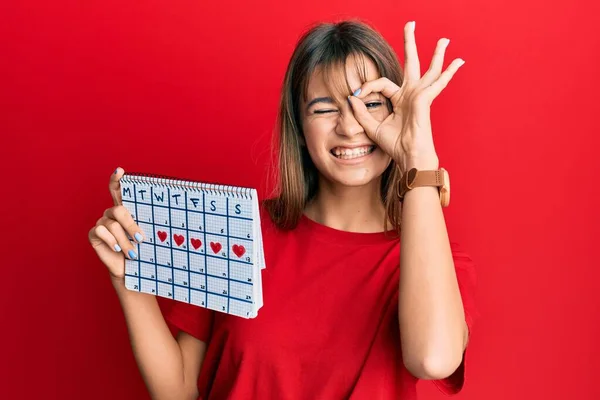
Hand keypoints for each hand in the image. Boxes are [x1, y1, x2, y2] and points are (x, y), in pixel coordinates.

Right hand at [88, 167, 145, 283]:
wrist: (131, 269)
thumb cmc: (143, 250)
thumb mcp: (148, 234)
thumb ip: (149, 222)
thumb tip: (167, 214)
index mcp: (126, 209)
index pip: (118, 190)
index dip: (117, 179)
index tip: (120, 171)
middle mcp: (112, 213)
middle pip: (119, 210)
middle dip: (131, 225)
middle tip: (142, 239)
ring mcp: (101, 222)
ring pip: (113, 225)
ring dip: (125, 241)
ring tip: (132, 253)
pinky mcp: (94, 234)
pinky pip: (101, 232)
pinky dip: (112, 241)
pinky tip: (117, 249)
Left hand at [347, 21, 464, 172]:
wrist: (409, 157)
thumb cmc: (395, 145)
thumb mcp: (372, 127)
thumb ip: (361, 112)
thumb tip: (351, 97)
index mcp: (399, 99)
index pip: (381, 83)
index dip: (367, 86)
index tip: (356, 95)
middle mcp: (411, 94)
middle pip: (411, 63)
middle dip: (410, 43)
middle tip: (411, 24)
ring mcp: (420, 95)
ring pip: (430, 69)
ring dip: (437, 53)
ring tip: (444, 39)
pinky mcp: (425, 99)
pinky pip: (437, 82)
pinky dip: (448, 72)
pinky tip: (458, 61)